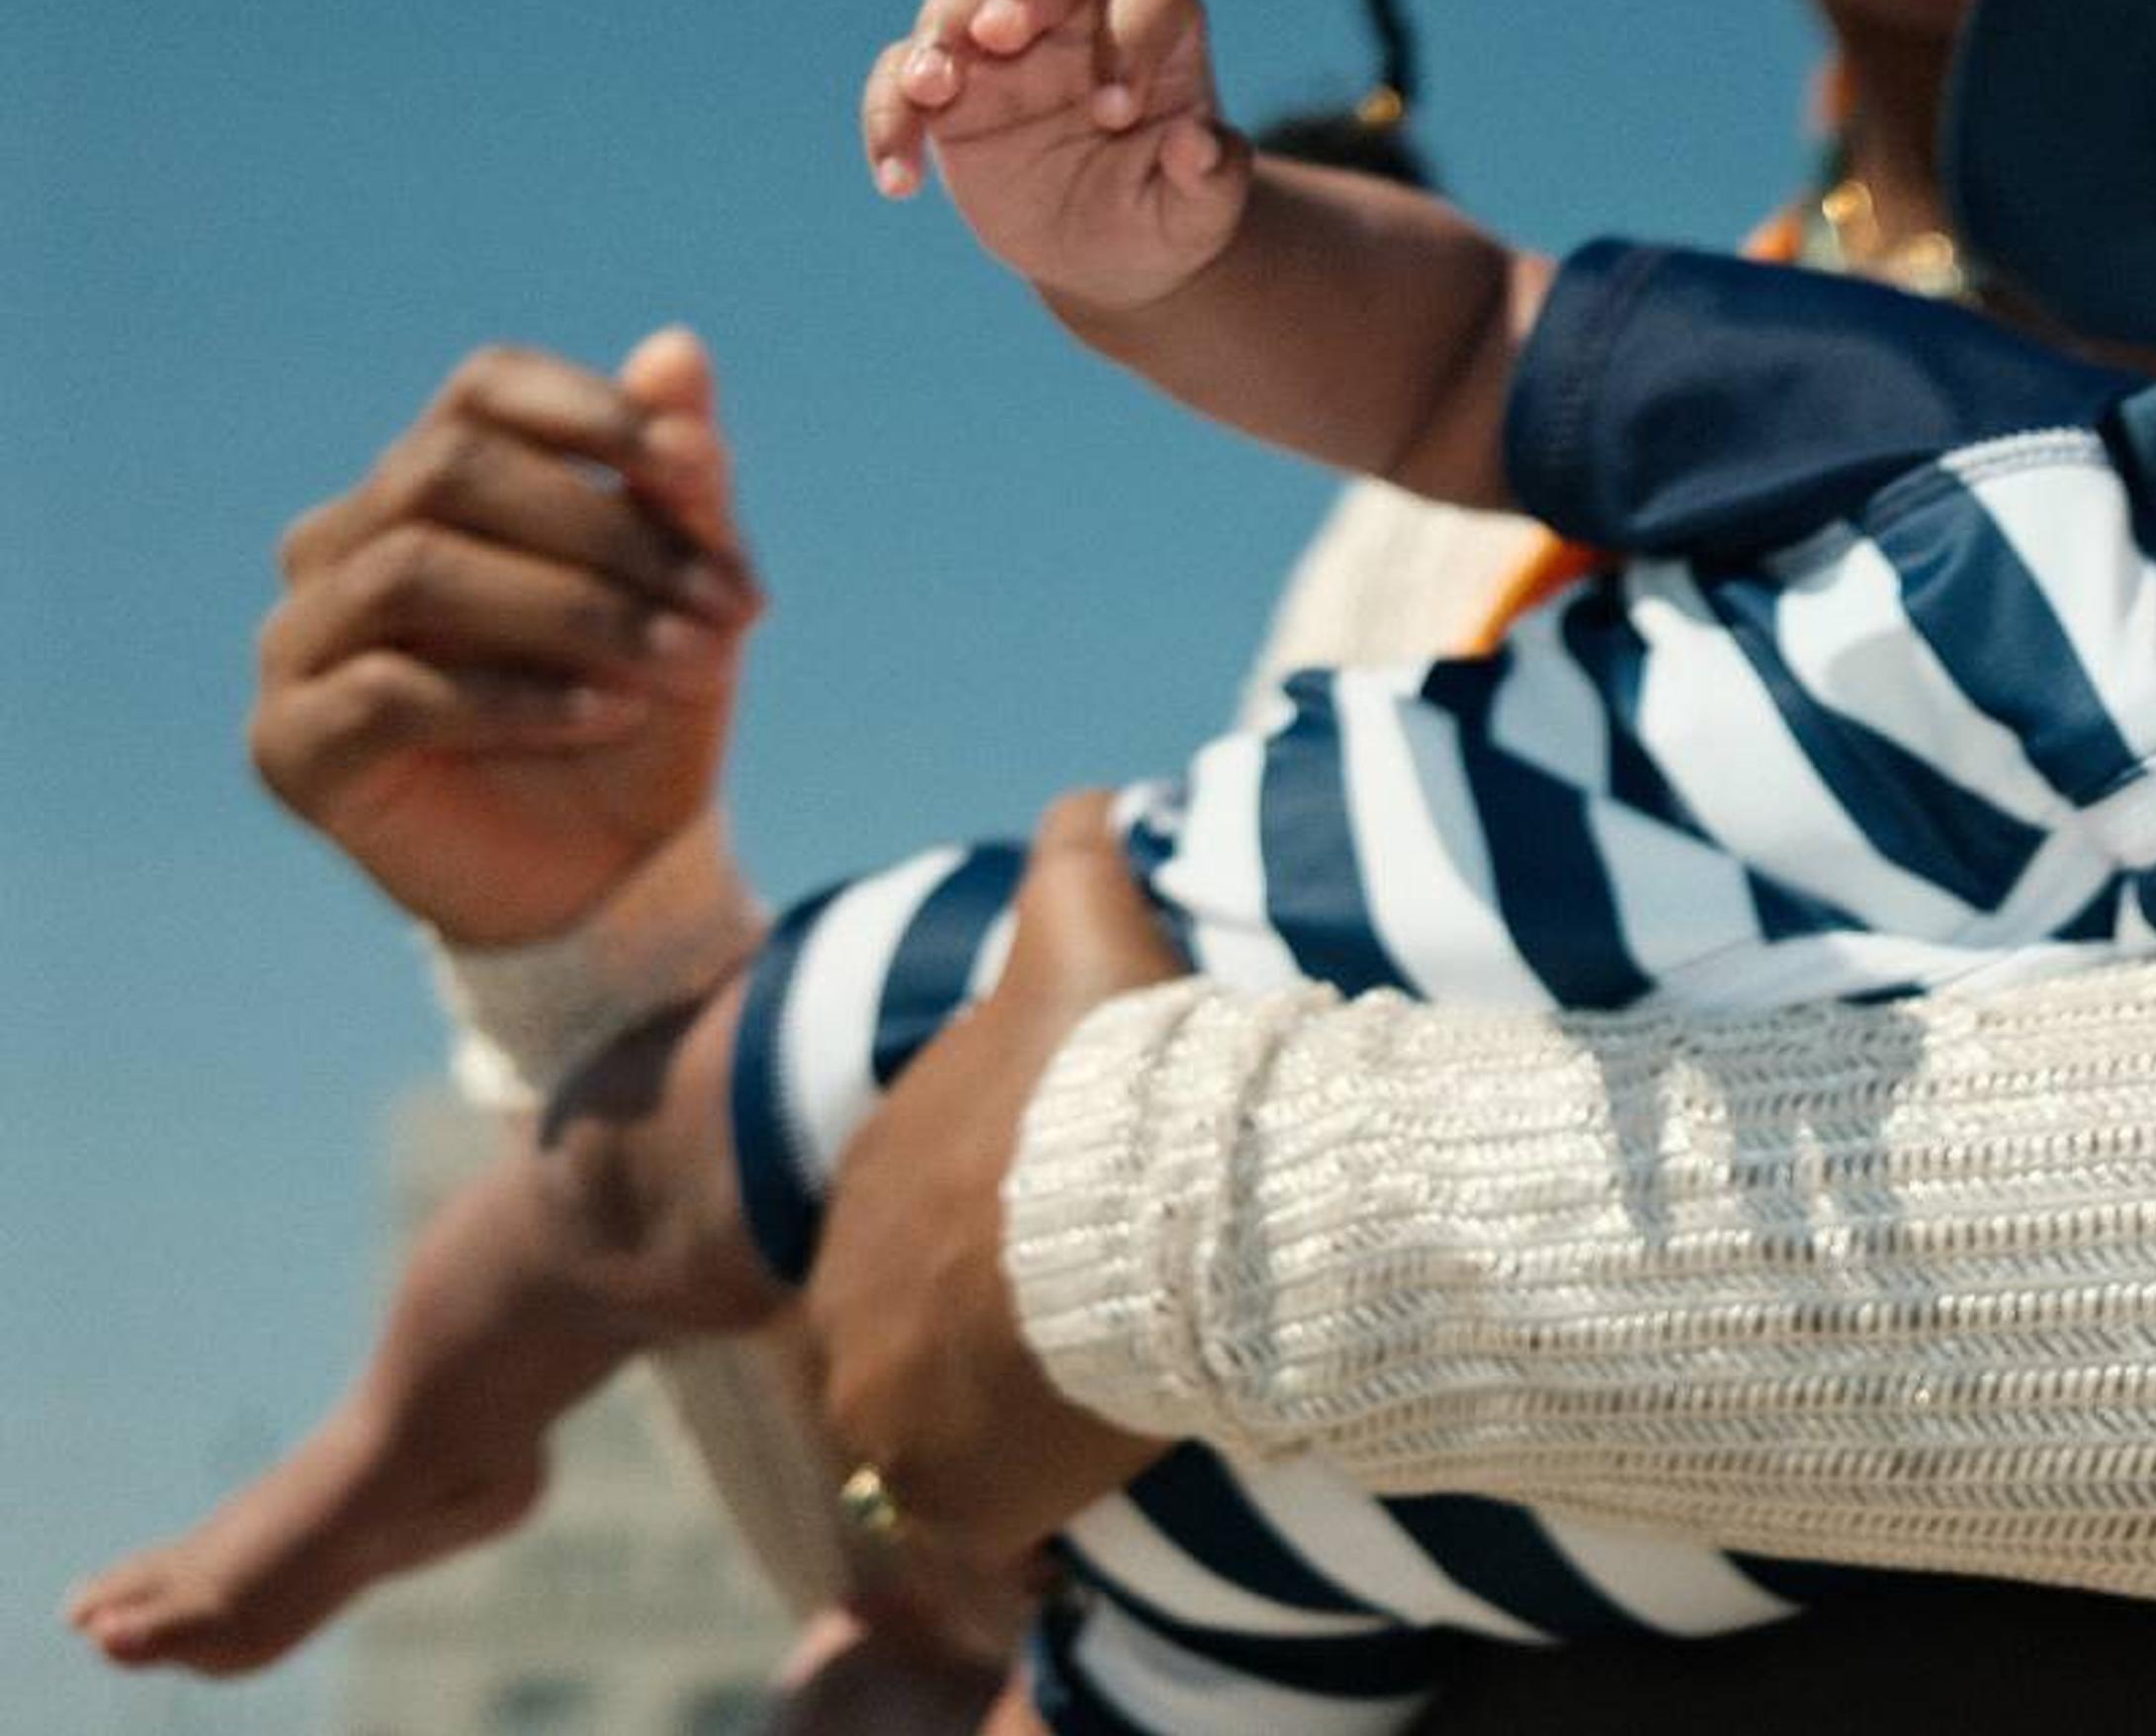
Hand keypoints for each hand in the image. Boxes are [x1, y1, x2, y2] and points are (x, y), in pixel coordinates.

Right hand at [249, 331, 758, 947]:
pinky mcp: (293, 745)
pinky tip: (612, 714)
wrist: (610, 868)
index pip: (482, 391)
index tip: (700, 470)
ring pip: (416, 571)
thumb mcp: (688, 589)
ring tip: (689, 662)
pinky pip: (393, 691)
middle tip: (731, 607)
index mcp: (427, 482)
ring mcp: (301, 643)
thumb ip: (679, 479)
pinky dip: (521, 695)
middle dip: (607, 532)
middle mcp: (342, 544)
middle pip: (449, 473)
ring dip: (574, 610)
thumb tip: (678, 348)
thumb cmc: (641, 703)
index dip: (589, 412)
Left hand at [808, 791, 1180, 1563]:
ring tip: (1094, 1402)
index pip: (926, 1210)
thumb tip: (1090, 792)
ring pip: (936, 1422)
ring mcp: (883, 1397)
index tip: (1078, 1231)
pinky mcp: (939, 1492)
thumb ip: (1075, 854)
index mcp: (882, 1167)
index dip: (1003, 1222)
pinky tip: (1085, 1474)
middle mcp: (853, 1286)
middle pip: (918, 1321)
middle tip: (1093, 1319)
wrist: (1147, 1201)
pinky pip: (975, 1519)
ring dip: (1000, 1418)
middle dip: (988, 1325)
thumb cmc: (1123, 1072)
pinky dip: (1024, 1505)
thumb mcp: (1085, 929)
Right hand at [861, 0, 1246, 312]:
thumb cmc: (1164, 216)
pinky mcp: (946, 90)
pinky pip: (899, 78)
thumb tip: (1197, 144)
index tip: (1114, 113)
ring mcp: (1005, 47)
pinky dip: (890, 117)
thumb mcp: (1199, 216)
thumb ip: (1211, 180)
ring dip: (940, 32)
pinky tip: (899, 181)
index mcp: (1156, 35)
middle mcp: (1080, 21)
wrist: (1107, 253)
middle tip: (1000, 34)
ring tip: (931, 92)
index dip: (1133, 34)